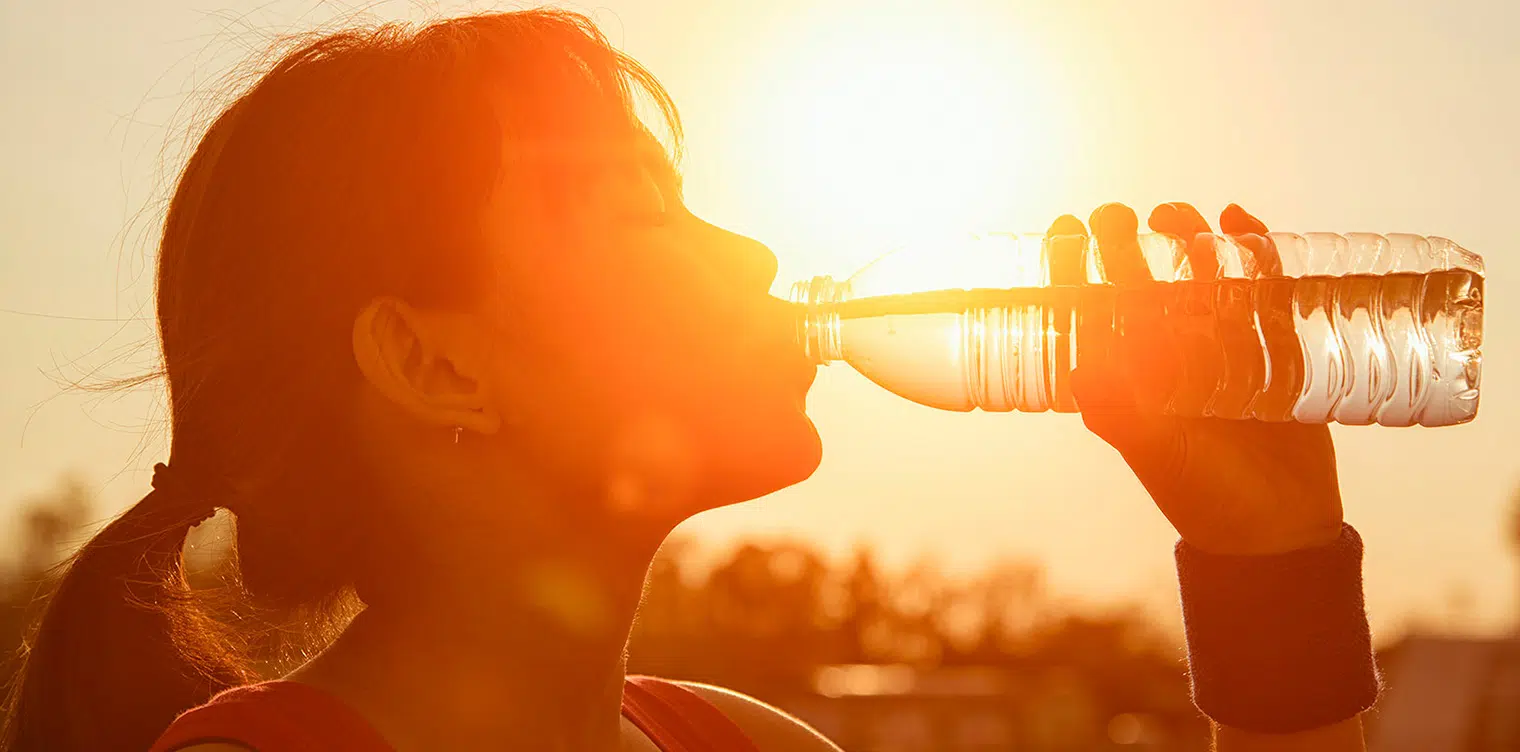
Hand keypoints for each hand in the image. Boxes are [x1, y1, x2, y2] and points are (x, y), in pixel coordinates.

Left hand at [1047, 203, 1343, 555]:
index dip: (1072, 266)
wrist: (1276, 527)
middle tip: (1118, 214)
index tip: (1066, 229)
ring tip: (1176, 215)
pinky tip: (1241, 221)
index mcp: (1128, 374)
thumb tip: (1080, 365)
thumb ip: (1117, 409)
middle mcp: (1168, 353)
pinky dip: (1254, 251)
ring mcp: (1220, 345)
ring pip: (1198, 274)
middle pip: (1143, 279)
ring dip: (1186, 238)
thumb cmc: (1202, 493)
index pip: (1091, 307)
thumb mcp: (1152, 450)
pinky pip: (1261, 287)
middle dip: (1126, 241)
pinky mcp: (1272, 345)